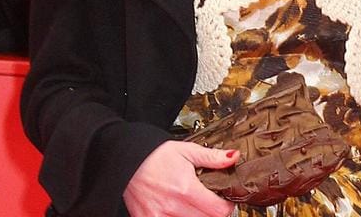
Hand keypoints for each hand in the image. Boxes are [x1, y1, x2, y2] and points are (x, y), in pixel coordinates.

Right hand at [122, 141, 238, 216]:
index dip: (227, 206)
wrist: (127, 162)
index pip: (218, 211)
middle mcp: (173, 206)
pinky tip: (180, 212)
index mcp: (185, 188)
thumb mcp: (186, 151)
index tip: (225, 201)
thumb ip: (211, 157)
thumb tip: (233, 157)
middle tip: (210, 202)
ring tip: (194, 205)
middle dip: (214, 212)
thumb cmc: (155, 156)